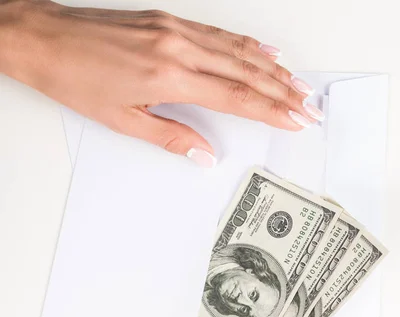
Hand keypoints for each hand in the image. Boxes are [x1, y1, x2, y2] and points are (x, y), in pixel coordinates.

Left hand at [1, 0, 322, 164]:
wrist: (46, 39)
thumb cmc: (77, 79)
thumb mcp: (124, 120)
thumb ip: (171, 137)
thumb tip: (204, 155)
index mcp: (169, 77)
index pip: (234, 97)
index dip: (270, 110)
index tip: (295, 120)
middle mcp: (177, 47)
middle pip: (244, 72)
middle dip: (282, 92)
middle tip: (308, 106)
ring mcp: (174, 29)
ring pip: (236, 49)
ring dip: (271, 69)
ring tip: (297, 84)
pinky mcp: (167, 20)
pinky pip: (217, 33)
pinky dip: (244, 44)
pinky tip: (262, 53)